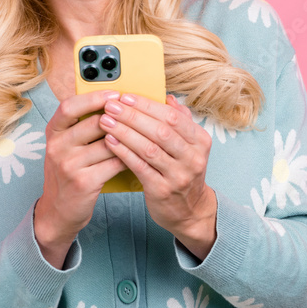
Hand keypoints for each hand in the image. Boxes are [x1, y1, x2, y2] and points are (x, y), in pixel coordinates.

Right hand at [34, 89, 127, 268]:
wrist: (59, 212)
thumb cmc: (70, 172)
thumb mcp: (67, 146)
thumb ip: (83, 126)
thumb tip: (115, 103)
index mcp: (53, 132)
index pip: (69, 106)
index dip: (93, 97)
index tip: (115, 93)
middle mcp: (57, 146)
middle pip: (94, 123)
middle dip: (120, 118)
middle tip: (139, 114)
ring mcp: (69, 165)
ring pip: (109, 143)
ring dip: (129, 139)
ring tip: (144, 134)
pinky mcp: (83, 182)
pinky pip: (114, 163)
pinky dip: (130, 158)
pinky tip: (139, 155)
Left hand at [99, 93, 216, 259]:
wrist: (190, 211)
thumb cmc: (183, 172)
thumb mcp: (190, 147)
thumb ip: (181, 121)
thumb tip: (167, 98)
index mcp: (201, 141)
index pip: (173, 117)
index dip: (147, 105)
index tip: (126, 97)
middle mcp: (193, 158)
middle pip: (161, 131)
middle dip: (133, 116)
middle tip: (111, 106)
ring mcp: (179, 176)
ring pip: (149, 148)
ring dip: (124, 132)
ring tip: (105, 121)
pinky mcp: (162, 190)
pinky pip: (140, 167)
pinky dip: (124, 152)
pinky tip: (110, 142)